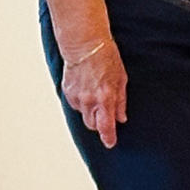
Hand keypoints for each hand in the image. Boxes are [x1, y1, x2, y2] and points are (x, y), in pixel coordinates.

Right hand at [60, 34, 128, 148]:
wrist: (84, 46)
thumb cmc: (106, 58)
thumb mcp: (121, 79)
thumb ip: (121, 101)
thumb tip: (121, 117)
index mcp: (105, 97)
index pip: (106, 125)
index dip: (108, 137)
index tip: (110, 143)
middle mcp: (89, 101)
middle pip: (92, 124)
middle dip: (99, 123)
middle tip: (105, 114)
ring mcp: (76, 97)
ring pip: (83, 114)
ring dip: (90, 110)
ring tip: (95, 93)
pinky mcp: (67, 93)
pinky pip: (75, 104)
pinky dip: (82, 101)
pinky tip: (86, 88)